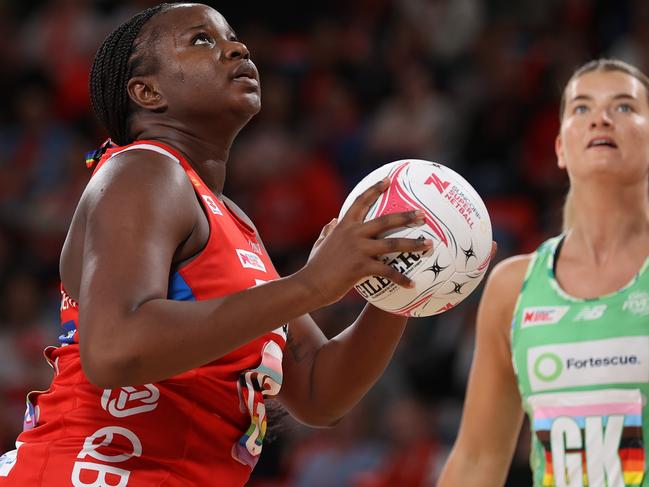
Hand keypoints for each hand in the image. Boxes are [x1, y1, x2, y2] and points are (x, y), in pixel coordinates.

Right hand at [295, 179, 432, 306]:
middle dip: (406, 216)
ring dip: (413, 244)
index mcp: (343, 226)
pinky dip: (401, 278)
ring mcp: (359, 249)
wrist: (310, 285)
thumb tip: (332, 220)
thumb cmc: (315, 267)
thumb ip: (327, 231)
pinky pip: (387, 271)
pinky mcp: (362, 267)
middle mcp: (353, 234)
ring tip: (429, 244)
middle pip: (385, 220)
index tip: (388, 181)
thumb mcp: (320, 244)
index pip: (361, 202)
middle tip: (422, 214)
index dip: (375, 190)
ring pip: (392, 244)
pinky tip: (412, 284)